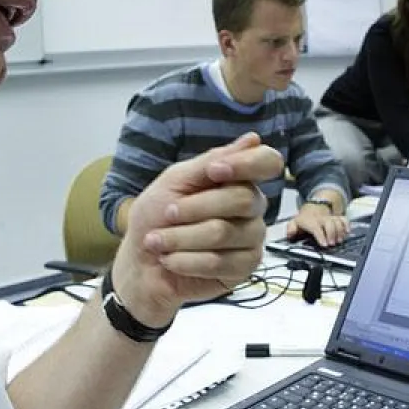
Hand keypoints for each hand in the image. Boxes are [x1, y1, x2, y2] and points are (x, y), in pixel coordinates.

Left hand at [109, 133, 283, 326]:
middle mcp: (252, 208)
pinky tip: (171, 261)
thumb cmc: (156, 218)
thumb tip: (252, 139)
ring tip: (158, 242)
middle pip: (242, 198)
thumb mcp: (175, 181)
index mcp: (238, 180)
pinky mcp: (244, 269)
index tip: (214, 171)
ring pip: (224, 232)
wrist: (141, 264)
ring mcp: (251, 239)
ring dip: (181, 237)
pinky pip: (219, 262)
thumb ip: (210, 162)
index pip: (267, 162)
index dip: (246, 164)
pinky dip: (186, 261)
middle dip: (194, 207)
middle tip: (166, 214)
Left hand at [286, 204, 349, 247]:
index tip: (324, 245)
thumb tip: (290, 234)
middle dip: (332, 234)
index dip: (321, 236)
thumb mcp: (294, 223)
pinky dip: (346, 225)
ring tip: (339, 241)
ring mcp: (330, 218)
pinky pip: (343, 219)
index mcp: (311, 221)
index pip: (316, 228)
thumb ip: (291, 229)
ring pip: (337, 222)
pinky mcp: (337, 218)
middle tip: (332, 244)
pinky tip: (347, 232)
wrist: (313, 208)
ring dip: (340, 232)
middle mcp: (322, 219)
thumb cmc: (305, 220)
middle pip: (329, 223)